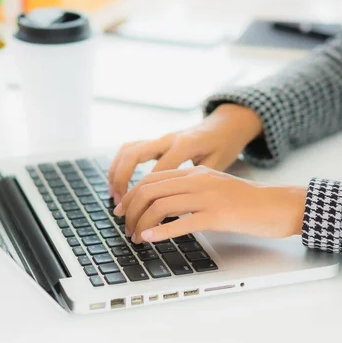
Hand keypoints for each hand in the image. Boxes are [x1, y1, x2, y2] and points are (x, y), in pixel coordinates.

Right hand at [108, 104, 262, 203]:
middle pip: (133, 155)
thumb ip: (198, 181)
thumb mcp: (218, 164)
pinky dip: (120, 166)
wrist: (226, 125)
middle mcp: (168, 139)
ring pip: (128, 150)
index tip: (143, 216)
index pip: (157, 171)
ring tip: (115, 197)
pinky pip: (131, 149)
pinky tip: (118, 184)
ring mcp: (160, 139)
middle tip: (120, 205)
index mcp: (184, 145)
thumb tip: (180, 205)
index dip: (147, 195)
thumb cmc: (224, 146)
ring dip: (116, 172)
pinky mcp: (157, 141)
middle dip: (121, 180)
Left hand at [113, 166, 306, 242]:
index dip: (132, 195)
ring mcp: (208, 196)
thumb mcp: (214, 187)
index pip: (152, 178)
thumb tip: (162, 205)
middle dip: (131, 210)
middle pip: (150, 190)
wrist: (277, 205)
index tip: (123, 211)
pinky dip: (161, 231)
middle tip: (126, 227)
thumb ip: (190, 190)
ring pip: (161, 205)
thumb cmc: (246, 201)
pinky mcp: (218, 215)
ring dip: (142, 222)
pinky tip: (150, 238)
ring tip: (136, 237)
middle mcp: (198, 180)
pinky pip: (182, 222)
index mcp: (195, 172)